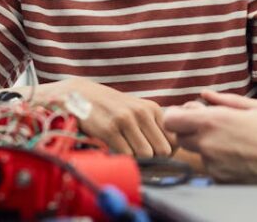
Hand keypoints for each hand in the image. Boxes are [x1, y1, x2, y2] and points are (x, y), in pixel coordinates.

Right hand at [30, 78, 173, 157]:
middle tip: (141, 160)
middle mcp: (142, 112)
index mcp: (153, 109)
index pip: (174, 140)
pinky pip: (126, 155)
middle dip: (154, 160)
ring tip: (128, 155)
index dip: (168, 154)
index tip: (156, 156)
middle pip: (162, 150)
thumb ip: (154, 127)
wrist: (82, 95)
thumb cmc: (112, 108)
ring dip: (138, 161)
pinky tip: (116, 152)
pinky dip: (123, 159)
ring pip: (146, 155)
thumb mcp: (137, 110)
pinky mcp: (109, 129)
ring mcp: (126, 120)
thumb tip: (170, 153)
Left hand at [163, 103, 256, 183]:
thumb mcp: (256, 107)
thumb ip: (224, 101)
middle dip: (192, 132)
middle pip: (180, 139)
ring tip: (238, 143)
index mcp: (213, 121)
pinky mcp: (224, 182)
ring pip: (199, 155)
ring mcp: (215, 167)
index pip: (171, 120)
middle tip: (215, 127)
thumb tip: (204, 95)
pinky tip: (244, 158)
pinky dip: (222, 164)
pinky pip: (214, 170)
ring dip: (210, 148)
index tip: (190, 115)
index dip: (179, 117)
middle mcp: (209, 145)